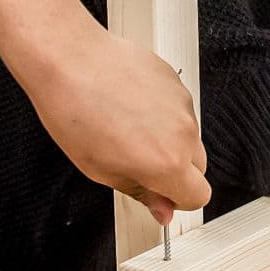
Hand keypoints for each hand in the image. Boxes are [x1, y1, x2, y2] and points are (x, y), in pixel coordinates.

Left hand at [18, 25, 208, 222]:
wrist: (70, 60)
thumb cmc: (75, 112)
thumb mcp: (101, 170)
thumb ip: (140, 192)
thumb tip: (161, 210)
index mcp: (167, 162)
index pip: (198, 196)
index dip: (177, 200)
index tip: (159, 194)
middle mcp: (183, 133)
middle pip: (198, 167)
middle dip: (175, 171)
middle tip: (138, 163)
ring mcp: (182, 104)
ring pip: (187, 136)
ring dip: (168, 140)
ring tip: (127, 128)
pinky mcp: (175, 81)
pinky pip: (179, 109)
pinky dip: (161, 113)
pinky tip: (130, 106)